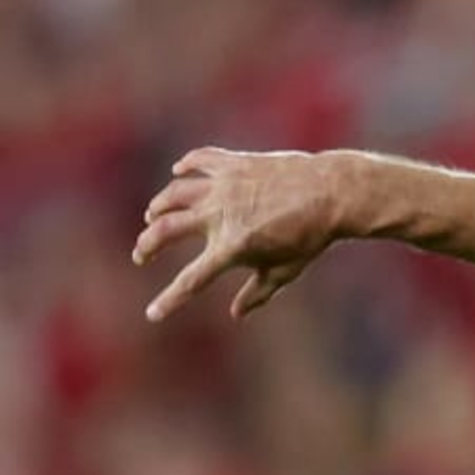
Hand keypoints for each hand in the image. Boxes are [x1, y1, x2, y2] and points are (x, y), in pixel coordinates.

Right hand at [134, 147, 368, 321]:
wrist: (331, 191)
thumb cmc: (311, 236)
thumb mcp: (284, 271)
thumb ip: (257, 293)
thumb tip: (235, 312)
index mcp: (232, 247)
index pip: (191, 281)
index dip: (169, 300)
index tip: (153, 314)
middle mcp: (220, 214)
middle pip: (166, 230)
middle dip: (147, 245)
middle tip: (142, 255)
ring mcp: (224, 185)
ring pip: (174, 193)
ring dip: (159, 206)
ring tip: (153, 215)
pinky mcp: (234, 163)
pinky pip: (199, 159)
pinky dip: (185, 165)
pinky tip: (178, 172)